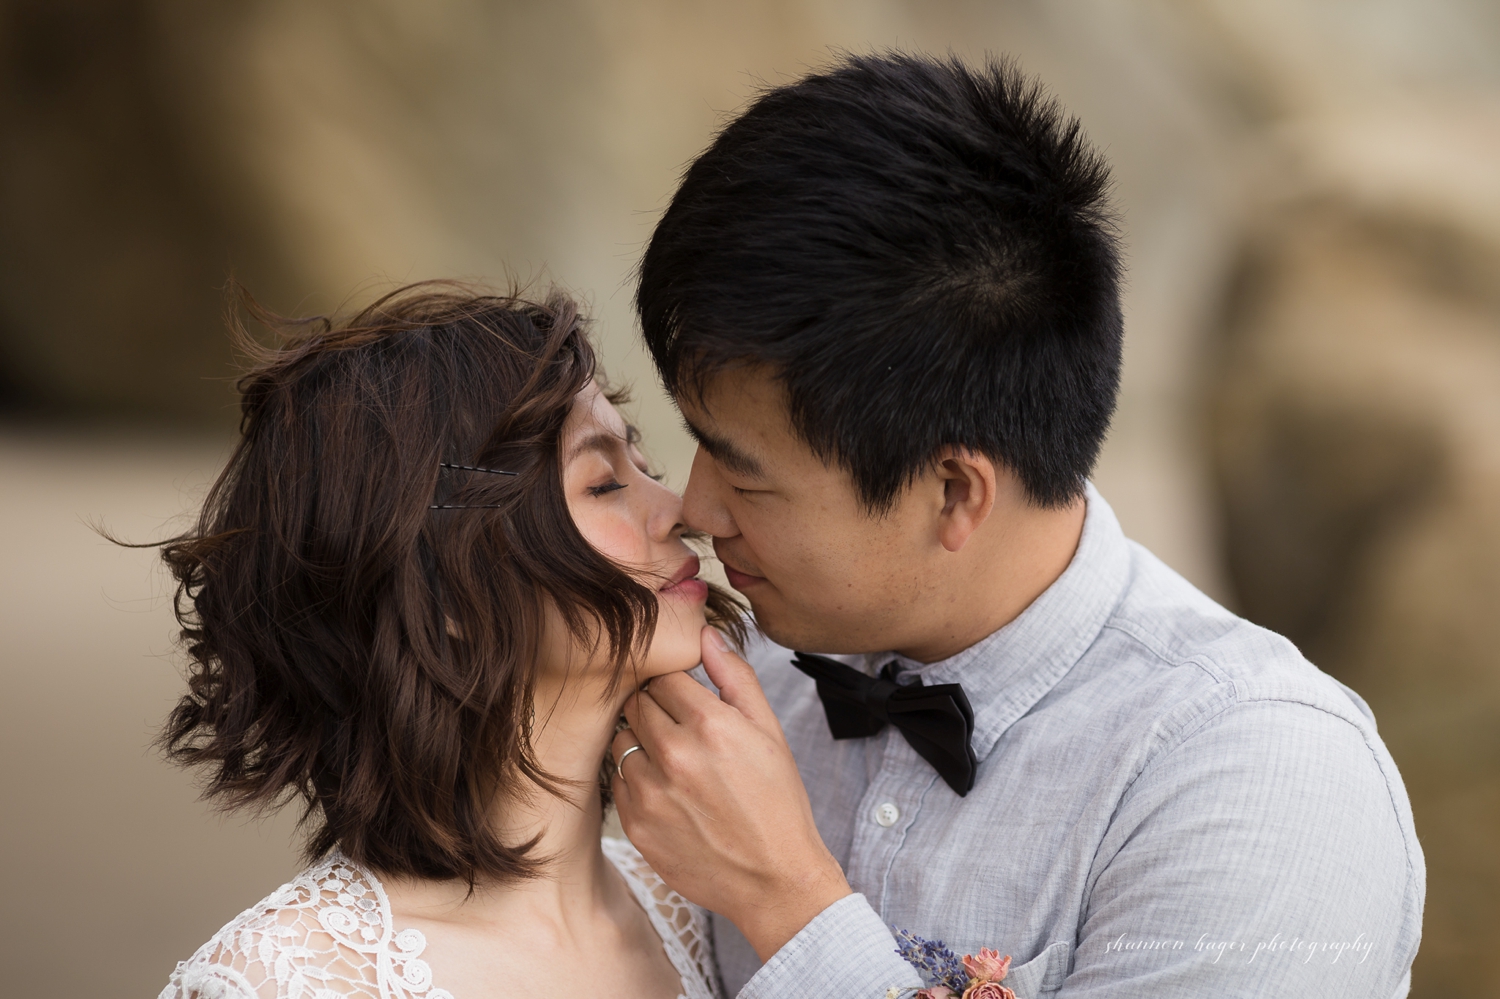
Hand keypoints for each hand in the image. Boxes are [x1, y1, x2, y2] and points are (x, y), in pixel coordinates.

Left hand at [611, 625, 851, 960]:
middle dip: (655, 709)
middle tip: (679, 729)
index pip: (663, 676)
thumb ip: (736, 677)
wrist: (774, 879)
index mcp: (711, 725)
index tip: (684, 699)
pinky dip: (636, 779)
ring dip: (640, 743)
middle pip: (637, 703)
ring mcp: (650, 792)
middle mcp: (675, 755)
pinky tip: (667, 792)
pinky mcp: (635, 824)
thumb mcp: (769, 732)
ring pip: (622, 740)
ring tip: (673, 762)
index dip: (674, 685)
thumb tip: (705, 632)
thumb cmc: (776, 802)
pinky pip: (617, 781)